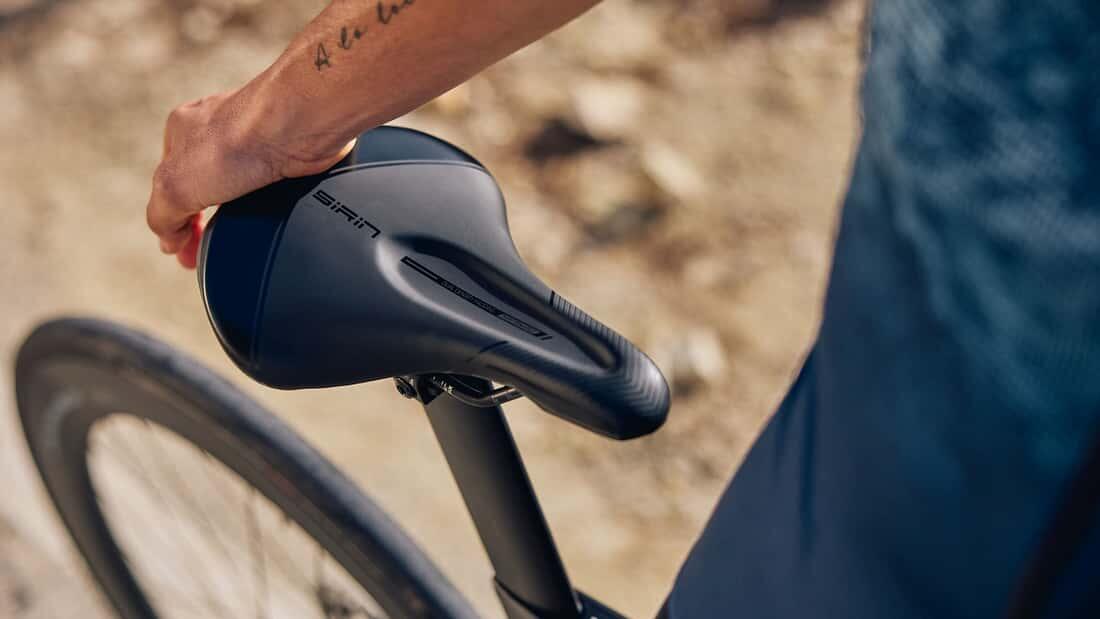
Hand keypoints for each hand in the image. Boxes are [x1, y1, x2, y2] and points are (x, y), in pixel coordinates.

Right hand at [146, 85, 353, 268]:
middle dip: (205, 221)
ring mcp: (256, 142)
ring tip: (238, 236)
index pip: (170, 185)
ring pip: (240, 187)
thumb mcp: (175, 186)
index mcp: (182, 131)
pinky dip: (269, 205)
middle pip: (205, 186)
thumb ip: (162, 216)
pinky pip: (273, 187)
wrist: (297, 127)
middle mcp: (218, 131)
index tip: (185, 253)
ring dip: (238, 214)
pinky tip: (270, 217)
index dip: (175, 222)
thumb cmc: (236, 141)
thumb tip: (169, 241)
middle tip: (208, 252)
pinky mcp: (288, 154)